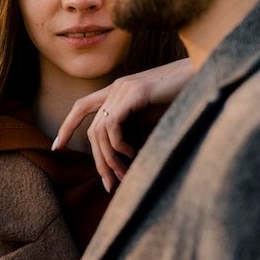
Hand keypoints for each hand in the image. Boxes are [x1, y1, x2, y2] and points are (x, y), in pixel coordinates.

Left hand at [52, 58, 194, 191]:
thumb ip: (136, 131)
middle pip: (92, 129)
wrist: (202, 75)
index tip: (57, 147)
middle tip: (109, 184)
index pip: (82, 106)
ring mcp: (124, 88)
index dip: (68, 125)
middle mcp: (117, 87)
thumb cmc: (182, 98)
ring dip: (109, 159)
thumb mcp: (153, 118)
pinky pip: (112, 124)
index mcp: (119, 91)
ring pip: (99, 131)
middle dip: (98, 161)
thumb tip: (122, 158)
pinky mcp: (134, 92)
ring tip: (124, 175)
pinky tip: (132, 153)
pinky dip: (118, 144)